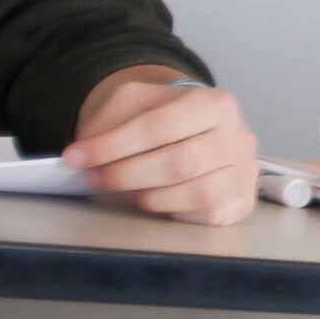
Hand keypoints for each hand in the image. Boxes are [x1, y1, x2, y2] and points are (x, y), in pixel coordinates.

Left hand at [64, 68, 258, 225]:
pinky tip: (154, 198)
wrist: (192, 130)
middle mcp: (239, 138)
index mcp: (215, 104)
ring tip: (122, 189)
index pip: (159, 126)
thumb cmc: (159, 119)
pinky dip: (172, 210)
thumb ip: (109, 124)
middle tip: (94, 178)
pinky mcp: (241, 202)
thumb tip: (82, 157)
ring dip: (147, 196)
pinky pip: (204, 215)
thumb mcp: (133, 104)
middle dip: (127, 174)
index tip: (75, 157)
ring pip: (195, 193)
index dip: (112, 145)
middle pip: (179, 162)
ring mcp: (244, 172)